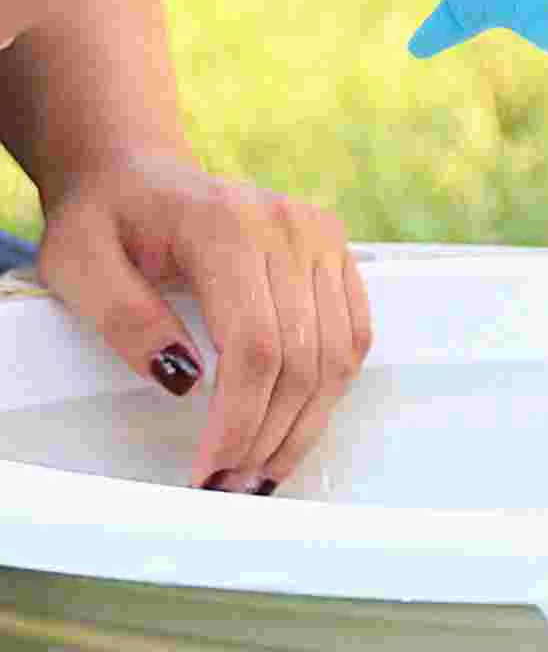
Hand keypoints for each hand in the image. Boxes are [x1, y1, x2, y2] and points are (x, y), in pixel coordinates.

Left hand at [35, 148, 370, 492]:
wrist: (139, 173)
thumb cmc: (105, 220)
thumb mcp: (79, 266)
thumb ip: (124, 318)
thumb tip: (183, 378)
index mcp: (226, 227)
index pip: (255, 345)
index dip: (238, 420)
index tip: (206, 472)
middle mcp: (287, 226)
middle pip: (303, 357)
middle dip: (269, 436)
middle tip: (229, 487)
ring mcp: (319, 233)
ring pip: (337, 351)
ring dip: (306, 423)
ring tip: (262, 469)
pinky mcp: (334, 246)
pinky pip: (354, 330)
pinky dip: (333, 386)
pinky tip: (296, 421)